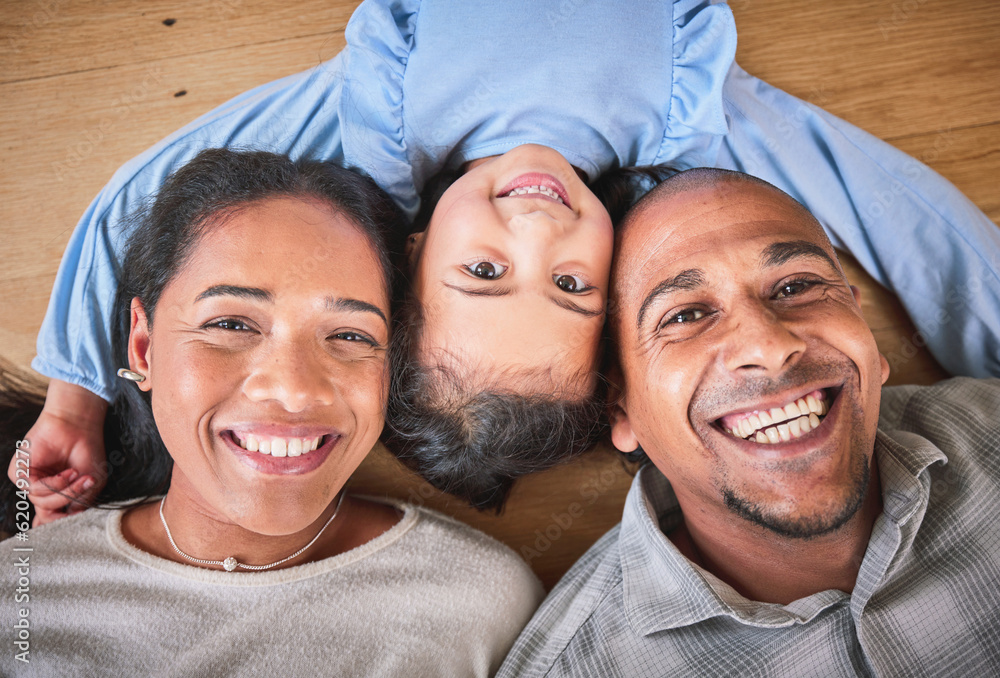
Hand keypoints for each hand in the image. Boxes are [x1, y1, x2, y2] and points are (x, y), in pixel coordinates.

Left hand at [7, 379, 108, 525]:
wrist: (78, 425)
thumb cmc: (88, 450)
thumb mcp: (92, 484)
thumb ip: (79, 504)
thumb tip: (67, 519)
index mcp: (57, 494)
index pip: (51, 519)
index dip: (60, 524)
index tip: (76, 520)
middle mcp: (42, 490)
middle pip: (48, 514)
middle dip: (68, 503)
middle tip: (85, 488)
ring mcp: (31, 482)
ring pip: (42, 503)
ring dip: (65, 491)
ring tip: (78, 475)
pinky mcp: (19, 472)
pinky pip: (33, 489)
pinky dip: (53, 483)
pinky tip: (68, 473)